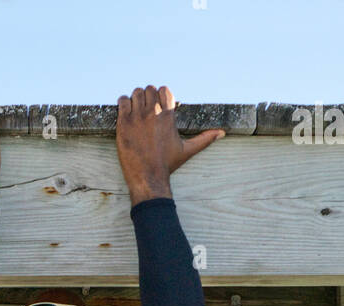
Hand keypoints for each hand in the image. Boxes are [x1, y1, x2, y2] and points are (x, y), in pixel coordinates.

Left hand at [116, 86, 223, 203]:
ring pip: (135, 93)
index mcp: (168, 116)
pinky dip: (124, 103)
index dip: (160, 96)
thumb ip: (204, 139)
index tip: (158, 107)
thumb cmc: (167, 165)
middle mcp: (153, 113)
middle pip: (148, 89)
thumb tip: (222, 133)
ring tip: (136, 112)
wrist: (148, 178)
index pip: (164, 89)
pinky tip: (126, 114)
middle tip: (146, 111)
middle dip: (148, 97)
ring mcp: (137, 118)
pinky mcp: (123, 124)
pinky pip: (122, 101)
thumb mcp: (188, 150)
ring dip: (136, 99)